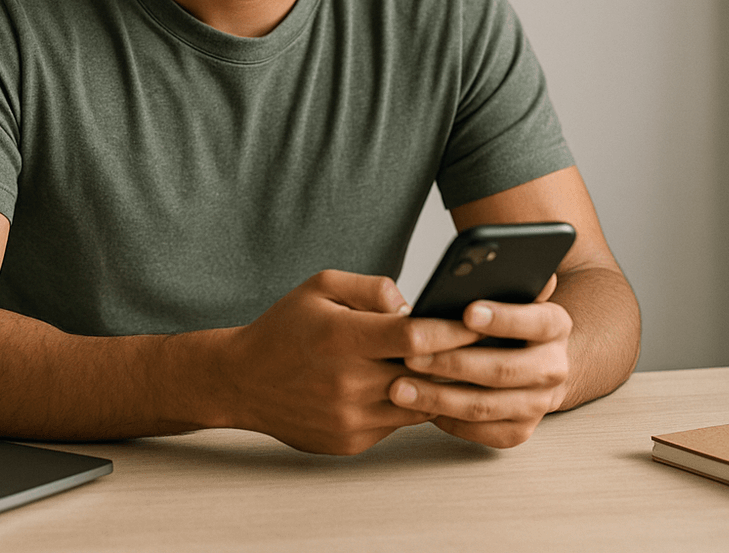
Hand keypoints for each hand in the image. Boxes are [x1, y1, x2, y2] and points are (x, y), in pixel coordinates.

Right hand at [221, 270, 478, 454]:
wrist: (242, 381)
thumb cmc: (284, 329)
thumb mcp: (321, 287)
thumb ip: (372, 287)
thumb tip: (414, 305)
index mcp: (342, 338)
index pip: (415, 336)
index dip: (454, 329)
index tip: (480, 321)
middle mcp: (347, 382)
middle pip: (424, 375)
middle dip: (457, 360)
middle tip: (486, 346)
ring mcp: (349, 418)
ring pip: (418, 405)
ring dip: (438, 388)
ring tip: (458, 368)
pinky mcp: (350, 442)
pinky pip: (397, 425)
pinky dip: (409, 407)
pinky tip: (414, 389)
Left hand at [388, 276, 571, 447]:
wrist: (538, 361)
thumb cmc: (510, 320)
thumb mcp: (515, 294)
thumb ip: (507, 279)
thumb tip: (503, 257)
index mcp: (556, 325)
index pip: (534, 321)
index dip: (503, 318)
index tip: (467, 311)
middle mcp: (555, 368)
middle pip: (503, 370)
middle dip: (452, 362)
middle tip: (410, 354)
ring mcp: (539, 404)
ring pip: (486, 406)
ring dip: (438, 397)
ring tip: (398, 387)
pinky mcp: (520, 431)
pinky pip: (481, 432)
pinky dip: (448, 420)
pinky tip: (417, 408)